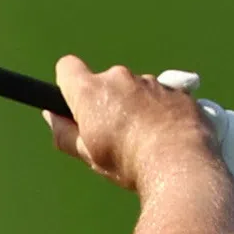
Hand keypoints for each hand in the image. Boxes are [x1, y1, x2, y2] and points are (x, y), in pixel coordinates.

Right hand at [44, 55, 214, 191]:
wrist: (181, 166)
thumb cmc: (129, 163)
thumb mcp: (88, 155)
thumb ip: (64, 132)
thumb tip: (51, 116)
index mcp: (90, 92)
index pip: (67, 67)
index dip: (68, 83)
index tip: (75, 103)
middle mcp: (119, 78)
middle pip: (104, 81)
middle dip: (106, 101)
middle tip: (114, 133)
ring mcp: (151, 82)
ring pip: (135, 89)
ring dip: (135, 105)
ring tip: (145, 137)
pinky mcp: (178, 91)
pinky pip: (162, 96)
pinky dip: (161, 110)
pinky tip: (166, 135)